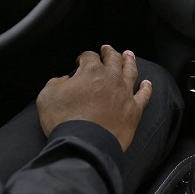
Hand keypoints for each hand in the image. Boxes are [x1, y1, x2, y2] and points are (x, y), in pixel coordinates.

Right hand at [36, 45, 152, 150]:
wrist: (84, 144)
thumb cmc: (64, 120)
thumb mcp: (47, 96)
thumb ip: (55, 83)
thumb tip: (64, 80)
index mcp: (91, 71)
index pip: (89, 56)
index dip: (84, 57)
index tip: (80, 61)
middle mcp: (111, 78)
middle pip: (113, 58)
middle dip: (109, 52)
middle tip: (107, 49)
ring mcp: (125, 93)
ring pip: (130, 71)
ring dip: (130, 61)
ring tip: (129, 55)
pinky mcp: (134, 110)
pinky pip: (144, 95)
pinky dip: (146, 88)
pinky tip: (147, 83)